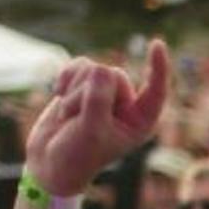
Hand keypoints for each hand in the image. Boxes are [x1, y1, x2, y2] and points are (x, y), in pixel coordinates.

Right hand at [23, 42, 171, 197]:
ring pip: (93, 69)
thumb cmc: (77, 155)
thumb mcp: (91, 131)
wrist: (50, 163)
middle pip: (113, 75)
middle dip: (87, 94)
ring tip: (68, 117)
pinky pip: (78, 66)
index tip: (157, 44)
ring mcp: (105, 94)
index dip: (158, 67)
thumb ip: (98, 101)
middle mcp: (126, 105)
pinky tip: (57, 92)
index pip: (155, 90)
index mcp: (140, 122)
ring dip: (73, 91)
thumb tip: (101, 69)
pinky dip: (65, 77)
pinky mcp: (84, 86)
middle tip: (75, 120)